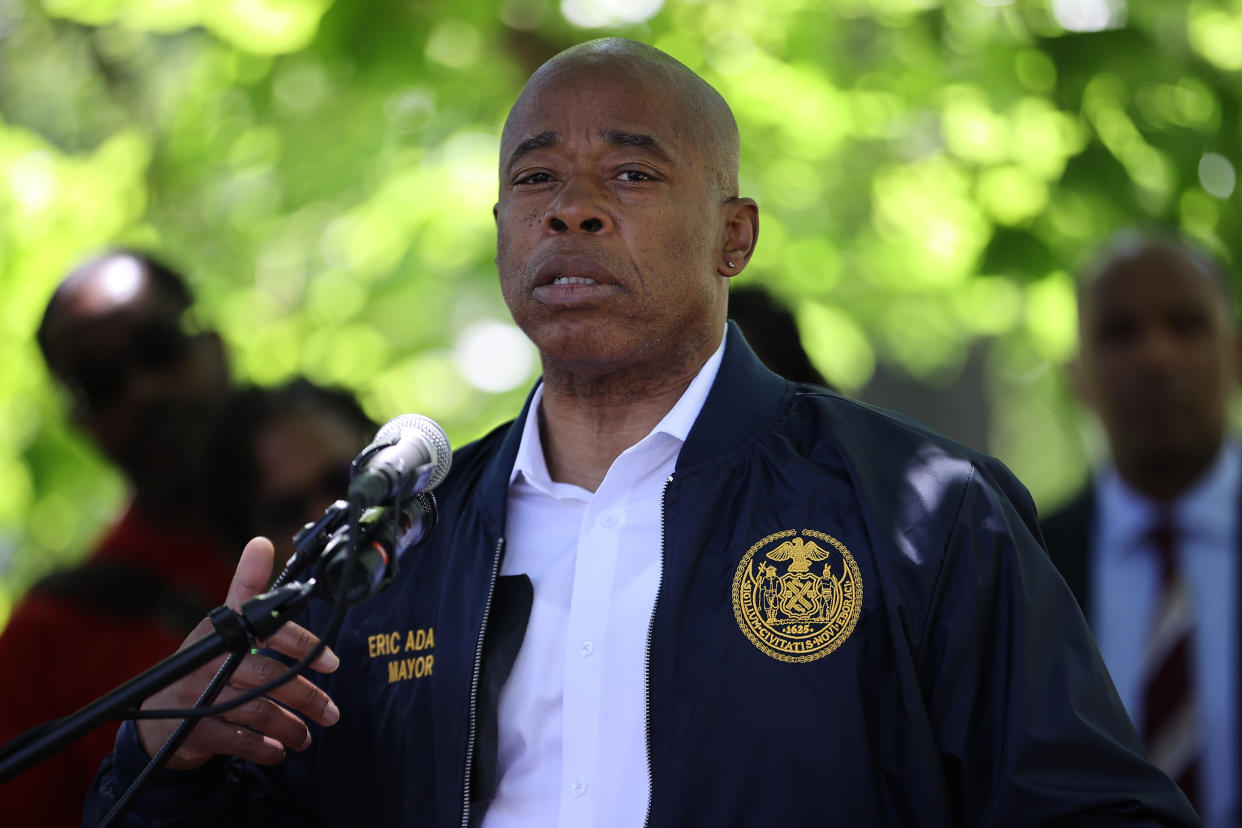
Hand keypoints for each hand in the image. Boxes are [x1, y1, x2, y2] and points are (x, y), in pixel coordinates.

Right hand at [135, 537, 340, 769]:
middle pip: (269, 677)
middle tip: (331, 713)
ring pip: (258, 711)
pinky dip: (264, 748)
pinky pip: (239, 741)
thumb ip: (247, 587)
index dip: (301, 642)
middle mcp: (209, 661)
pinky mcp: (194, 730)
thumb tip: (260, 542)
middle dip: (307, 697)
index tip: (333, 661)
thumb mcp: (222, 624)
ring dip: (291, 727)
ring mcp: (200, 696)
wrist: (157, 717)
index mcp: (221, 631)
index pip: (265, 629)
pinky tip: (279, 750)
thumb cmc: (203, 662)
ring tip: (308, 737)